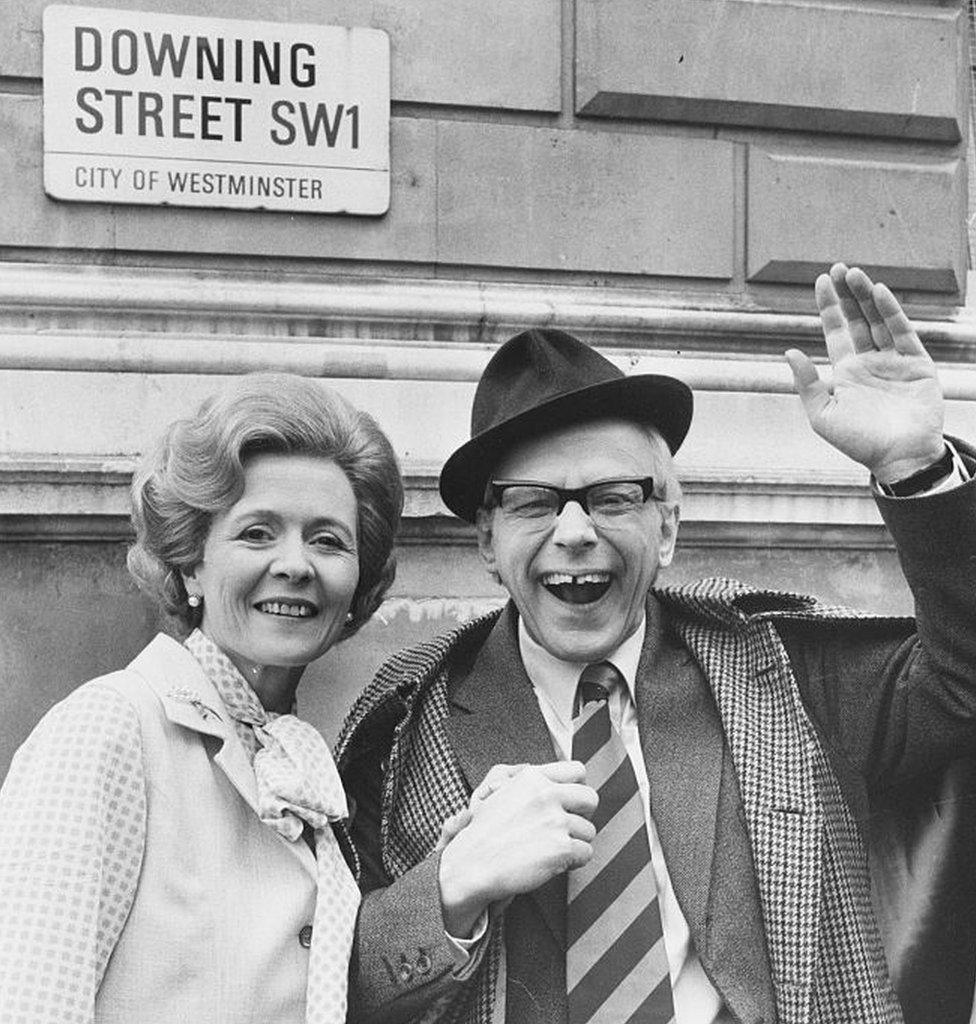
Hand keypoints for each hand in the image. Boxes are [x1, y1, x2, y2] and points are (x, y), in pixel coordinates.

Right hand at [438, 761, 596, 937]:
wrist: (472, 864)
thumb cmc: (484, 834)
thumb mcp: (502, 792)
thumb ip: (531, 784)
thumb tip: (558, 786)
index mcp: (532, 777)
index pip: (577, 770)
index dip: (576, 788)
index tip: (570, 803)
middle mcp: (546, 794)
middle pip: (590, 798)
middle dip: (582, 815)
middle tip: (566, 829)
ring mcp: (555, 820)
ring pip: (589, 830)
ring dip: (575, 842)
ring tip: (551, 849)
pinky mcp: (562, 847)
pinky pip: (586, 853)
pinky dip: (573, 862)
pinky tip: (553, 863)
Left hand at [785, 263, 944, 483]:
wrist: (899, 458)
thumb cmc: (858, 442)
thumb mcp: (822, 414)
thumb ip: (806, 383)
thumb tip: (789, 352)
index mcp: (845, 372)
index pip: (836, 331)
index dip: (828, 307)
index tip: (821, 281)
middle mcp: (869, 362)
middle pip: (857, 320)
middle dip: (847, 295)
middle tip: (838, 269)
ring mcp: (894, 361)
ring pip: (879, 320)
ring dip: (866, 297)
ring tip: (854, 274)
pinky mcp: (917, 364)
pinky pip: (902, 332)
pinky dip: (891, 312)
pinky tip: (879, 293)